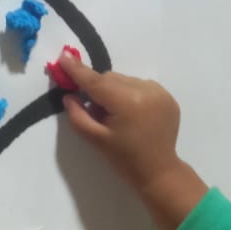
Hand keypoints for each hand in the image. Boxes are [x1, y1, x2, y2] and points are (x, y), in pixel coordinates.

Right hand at [59, 50, 206, 229]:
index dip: (77, 70)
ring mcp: (159, 92)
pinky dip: (131, 94)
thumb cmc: (124, 159)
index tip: (63, 57)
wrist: (159, 172)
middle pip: (111, 78)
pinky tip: (133, 114)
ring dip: (115, 92)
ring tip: (117, 116)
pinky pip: (140, 86)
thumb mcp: (96, 140)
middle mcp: (145, 90)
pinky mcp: (167, 96)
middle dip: (99, 90)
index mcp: (127, 102)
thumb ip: (78, 116)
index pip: (96, 81)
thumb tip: (69, 95)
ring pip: (125, 80)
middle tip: (96, 111)